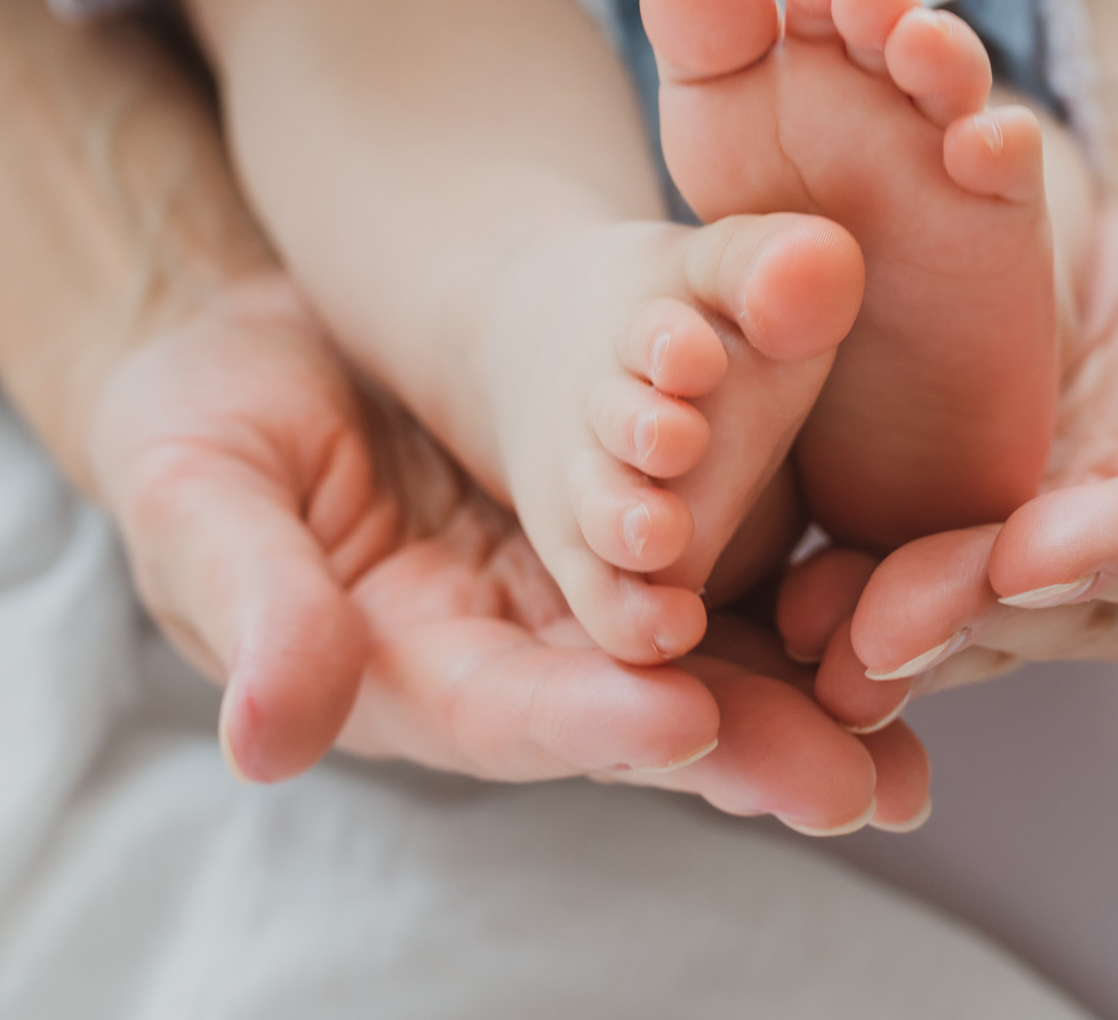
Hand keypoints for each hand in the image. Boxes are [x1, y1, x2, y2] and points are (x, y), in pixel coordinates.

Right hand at [84, 272, 924, 830]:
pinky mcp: (644, 510)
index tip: (671, 721)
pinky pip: (735, 539)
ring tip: (915, 726)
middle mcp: (522, 650)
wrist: (272, 333)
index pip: (506, 713)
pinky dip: (810, 566)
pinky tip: (904, 582)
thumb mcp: (203, 500)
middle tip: (861, 784)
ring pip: (712, 643)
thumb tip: (264, 737)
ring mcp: (589, 586)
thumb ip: (249, 604)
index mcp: (412, 669)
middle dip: (746, 747)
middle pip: (640, 708)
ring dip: (810, 688)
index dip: (585, 721)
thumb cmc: (205, 423)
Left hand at [783, 165, 1117, 724]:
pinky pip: (909, 584)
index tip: (1035, 550)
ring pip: (972, 620)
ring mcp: (1057, 566)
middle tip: (881, 629)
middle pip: (1063, 609)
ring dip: (892, 634)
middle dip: (972, 618)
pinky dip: (849, 600)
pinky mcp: (973, 542)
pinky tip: (777, 602)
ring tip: (810, 633)